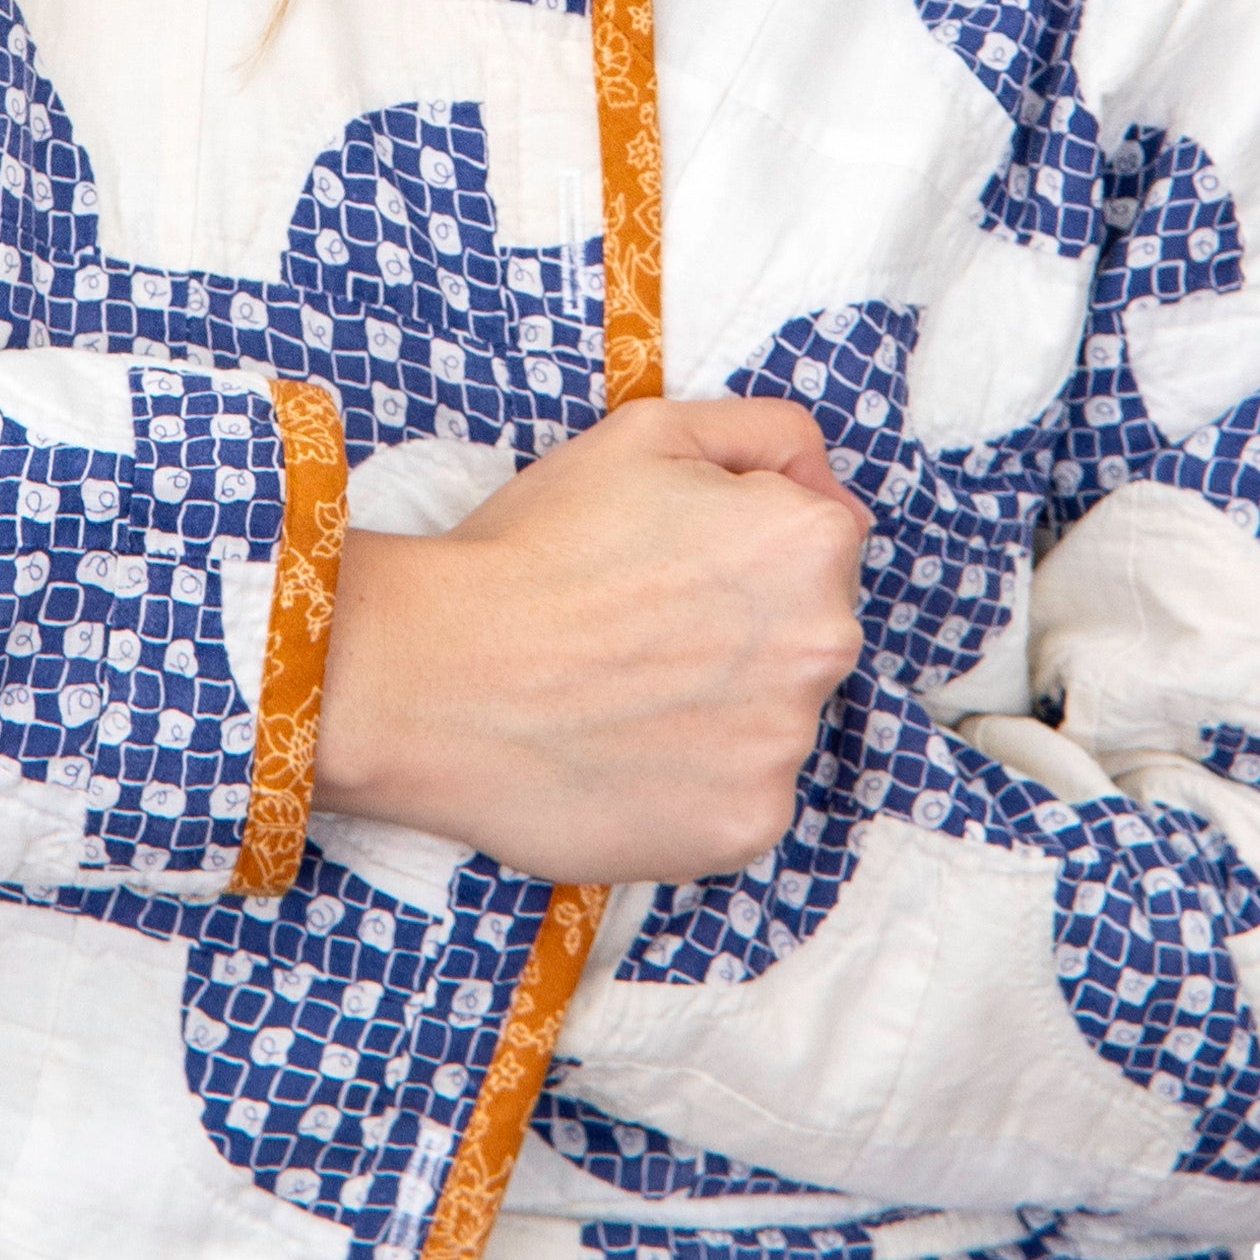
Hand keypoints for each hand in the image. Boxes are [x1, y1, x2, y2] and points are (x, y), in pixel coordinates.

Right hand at [310, 398, 870, 888]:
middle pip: (804, 637)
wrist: (433, 679)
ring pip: (771, 724)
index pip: (818, 546)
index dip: (736, 550)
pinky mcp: (749, 827)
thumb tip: (822, 478)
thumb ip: (765, 433)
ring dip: (717, 715)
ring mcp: (788, 746)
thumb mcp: (648, 433)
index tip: (666, 568)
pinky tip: (622, 759)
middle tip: (634, 636)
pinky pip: (741, 800)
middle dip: (739, 633)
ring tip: (618, 700)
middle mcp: (825, 644)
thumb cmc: (532, 551)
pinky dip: (693, 787)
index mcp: (811, 542)